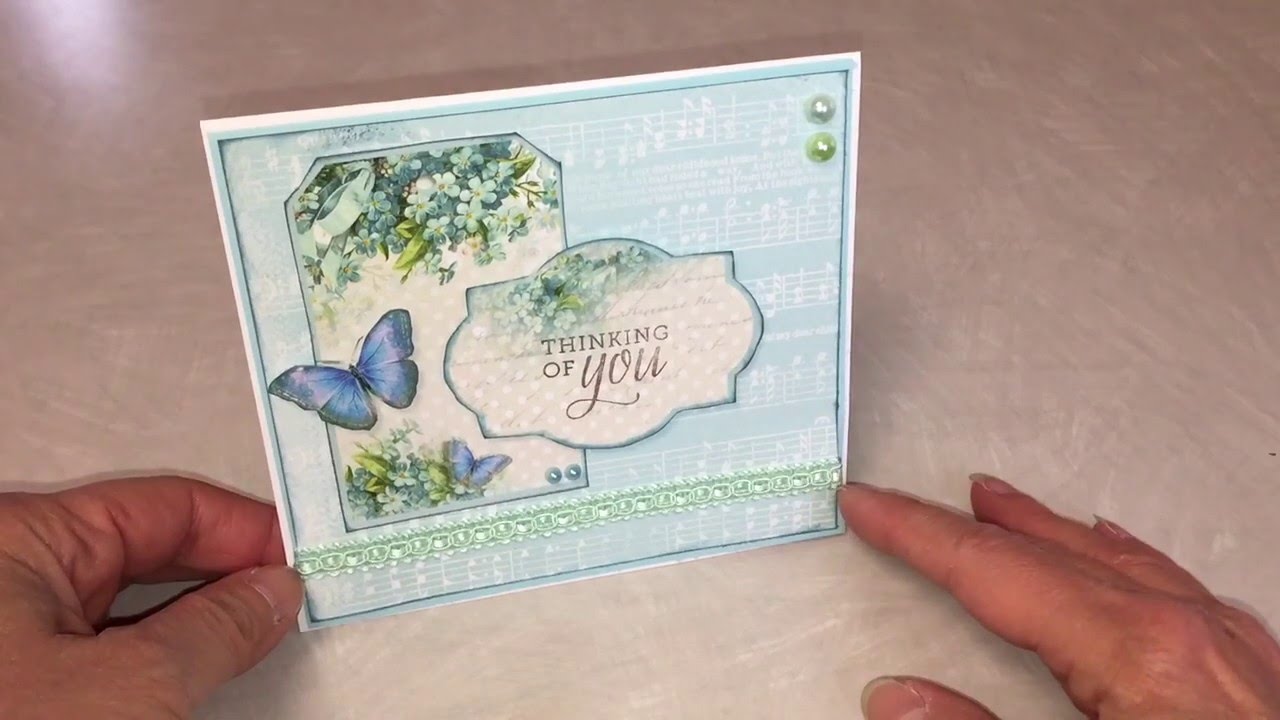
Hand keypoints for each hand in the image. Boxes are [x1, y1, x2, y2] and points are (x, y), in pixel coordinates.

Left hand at [0, 477, 303, 719]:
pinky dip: (157, 653)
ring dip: (196, 614)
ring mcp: (7, 631)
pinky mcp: (17, 680)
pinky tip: (201, 663)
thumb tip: (276, 589)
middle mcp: (8, 573)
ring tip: (259, 626)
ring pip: (123, 601)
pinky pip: (100, 646)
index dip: (245, 529)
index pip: (164, 507)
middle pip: (143, 547)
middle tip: (294, 595)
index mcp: (20, 539)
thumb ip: (218, 628)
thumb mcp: (133, 689)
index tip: (308, 561)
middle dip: (224, 568)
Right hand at [841, 474, 1279, 718]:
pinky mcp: (1255, 676)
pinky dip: (1123, 558)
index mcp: (1136, 652)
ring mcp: (1229, 650)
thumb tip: (896, 698)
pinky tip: (1115, 548)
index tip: (870, 507)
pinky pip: (1176, 586)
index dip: (921, 535)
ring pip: (1116, 560)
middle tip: (907, 504)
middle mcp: (1185, 632)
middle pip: (1049, 554)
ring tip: (997, 504)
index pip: (997, 571)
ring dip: (1044, 530)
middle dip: (968, 525)